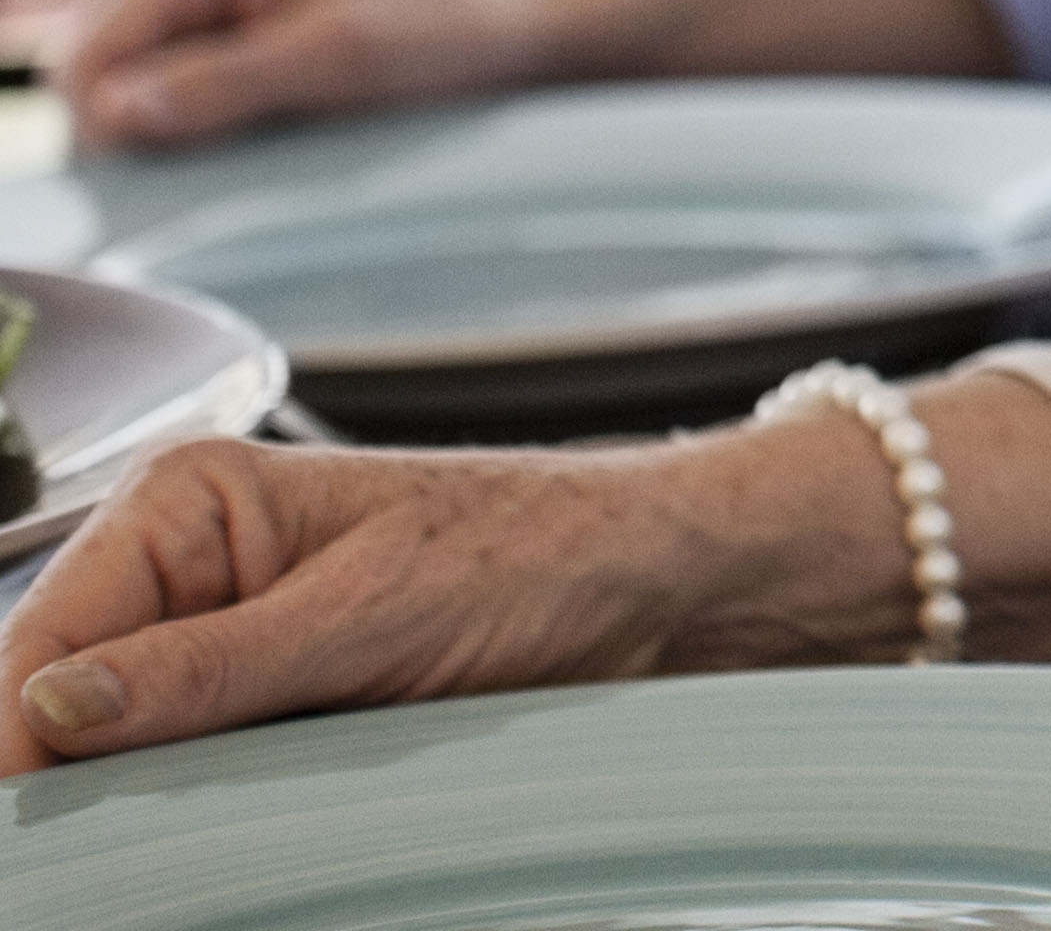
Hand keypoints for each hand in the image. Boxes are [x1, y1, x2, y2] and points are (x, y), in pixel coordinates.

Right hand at [2, 424, 884, 773]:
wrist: (659, 584)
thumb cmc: (544, 552)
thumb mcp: (369, 611)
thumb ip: (206, 667)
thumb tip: (52, 710)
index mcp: (189, 506)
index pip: (35, 647)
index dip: (13, 751)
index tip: (27, 845)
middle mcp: (188, 573)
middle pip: (58, 712)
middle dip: (63, 791)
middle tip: (82, 870)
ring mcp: (224, 650)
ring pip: (115, 760)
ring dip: (130, 810)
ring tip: (140, 861)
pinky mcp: (270, 710)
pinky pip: (188, 780)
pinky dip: (186, 818)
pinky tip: (195, 847)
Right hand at [50, 0, 561, 151]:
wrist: (493, 21)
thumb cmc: (429, 28)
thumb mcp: (330, 62)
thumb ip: (218, 86)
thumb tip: (116, 114)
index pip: (83, 62)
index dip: (119, 124)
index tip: (199, 145)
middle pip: (88, 79)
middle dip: (145, 124)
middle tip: (246, 128)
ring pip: (117, 95)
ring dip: (173, 126)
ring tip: (263, 114)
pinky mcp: (205, 30)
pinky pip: (157, 96)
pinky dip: (194, 121)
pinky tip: (258, 114)